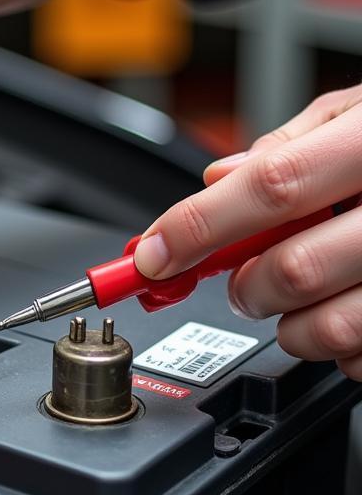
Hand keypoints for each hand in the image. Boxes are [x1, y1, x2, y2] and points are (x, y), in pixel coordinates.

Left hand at [133, 85, 361, 377]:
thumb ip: (292, 145)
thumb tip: (216, 179)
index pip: (270, 186)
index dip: (196, 227)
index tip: (152, 254)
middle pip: (291, 269)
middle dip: (244, 286)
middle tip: (246, 278)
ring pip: (328, 329)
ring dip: (289, 326)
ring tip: (298, 299)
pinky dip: (339, 349)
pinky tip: (348, 313)